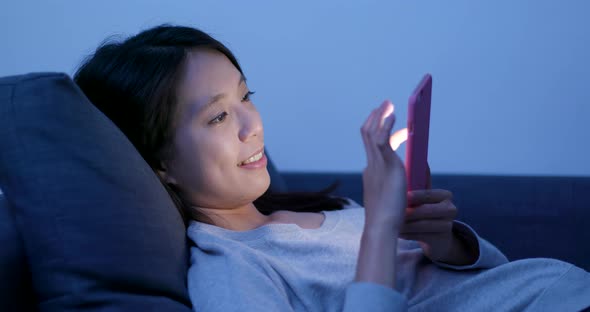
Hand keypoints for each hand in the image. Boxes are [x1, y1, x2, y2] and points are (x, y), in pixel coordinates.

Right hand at [360, 100, 406, 229]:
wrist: (382, 227)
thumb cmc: (387, 219)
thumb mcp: (392, 198)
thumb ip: (397, 186)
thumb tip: (407, 181)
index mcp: (371, 172)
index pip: (371, 145)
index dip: (377, 131)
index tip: (385, 120)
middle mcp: (370, 165)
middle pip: (367, 134)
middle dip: (375, 118)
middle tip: (384, 105)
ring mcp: (376, 165)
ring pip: (372, 133)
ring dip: (381, 117)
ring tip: (389, 105)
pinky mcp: (387, 166)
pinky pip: (383, 141)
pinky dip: (387, 126)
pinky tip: (394, 117)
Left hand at [398, 165, 477, 264]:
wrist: (436, 238)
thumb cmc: (424, 212)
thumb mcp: (422, 196)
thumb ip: (418, 180)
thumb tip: (417, 159)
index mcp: (445, 195)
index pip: (428, 193)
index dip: (414, 196)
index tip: (401, 197)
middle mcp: (450, 209)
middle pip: (424, 210)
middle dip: (406, 212)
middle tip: (391, 212)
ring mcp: (448, 225)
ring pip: (420, 224)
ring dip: (404, 224)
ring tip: (391, 222)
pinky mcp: (441, 240)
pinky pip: (420, 236)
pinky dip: (407, 234)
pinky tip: (397, 232)